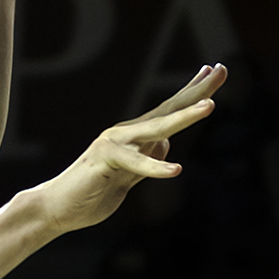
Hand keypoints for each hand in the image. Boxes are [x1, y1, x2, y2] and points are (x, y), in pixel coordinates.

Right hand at [32, 65, 224, 234]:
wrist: (56, 208)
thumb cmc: (90, 194)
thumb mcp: (128, 177)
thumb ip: (146, 158)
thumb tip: (165, 142)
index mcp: (133, 138)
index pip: (168, 111)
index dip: (192, 92)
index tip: (214, 70)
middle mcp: (125, 134)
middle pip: (168, 110)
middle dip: (197, 92)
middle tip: (222, 70)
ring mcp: (114, 143)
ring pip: (156, 128)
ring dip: (184, 117)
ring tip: (210, 106)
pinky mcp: (104, 160)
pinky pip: (135, 164)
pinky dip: (155, 167)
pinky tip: (176, 170)